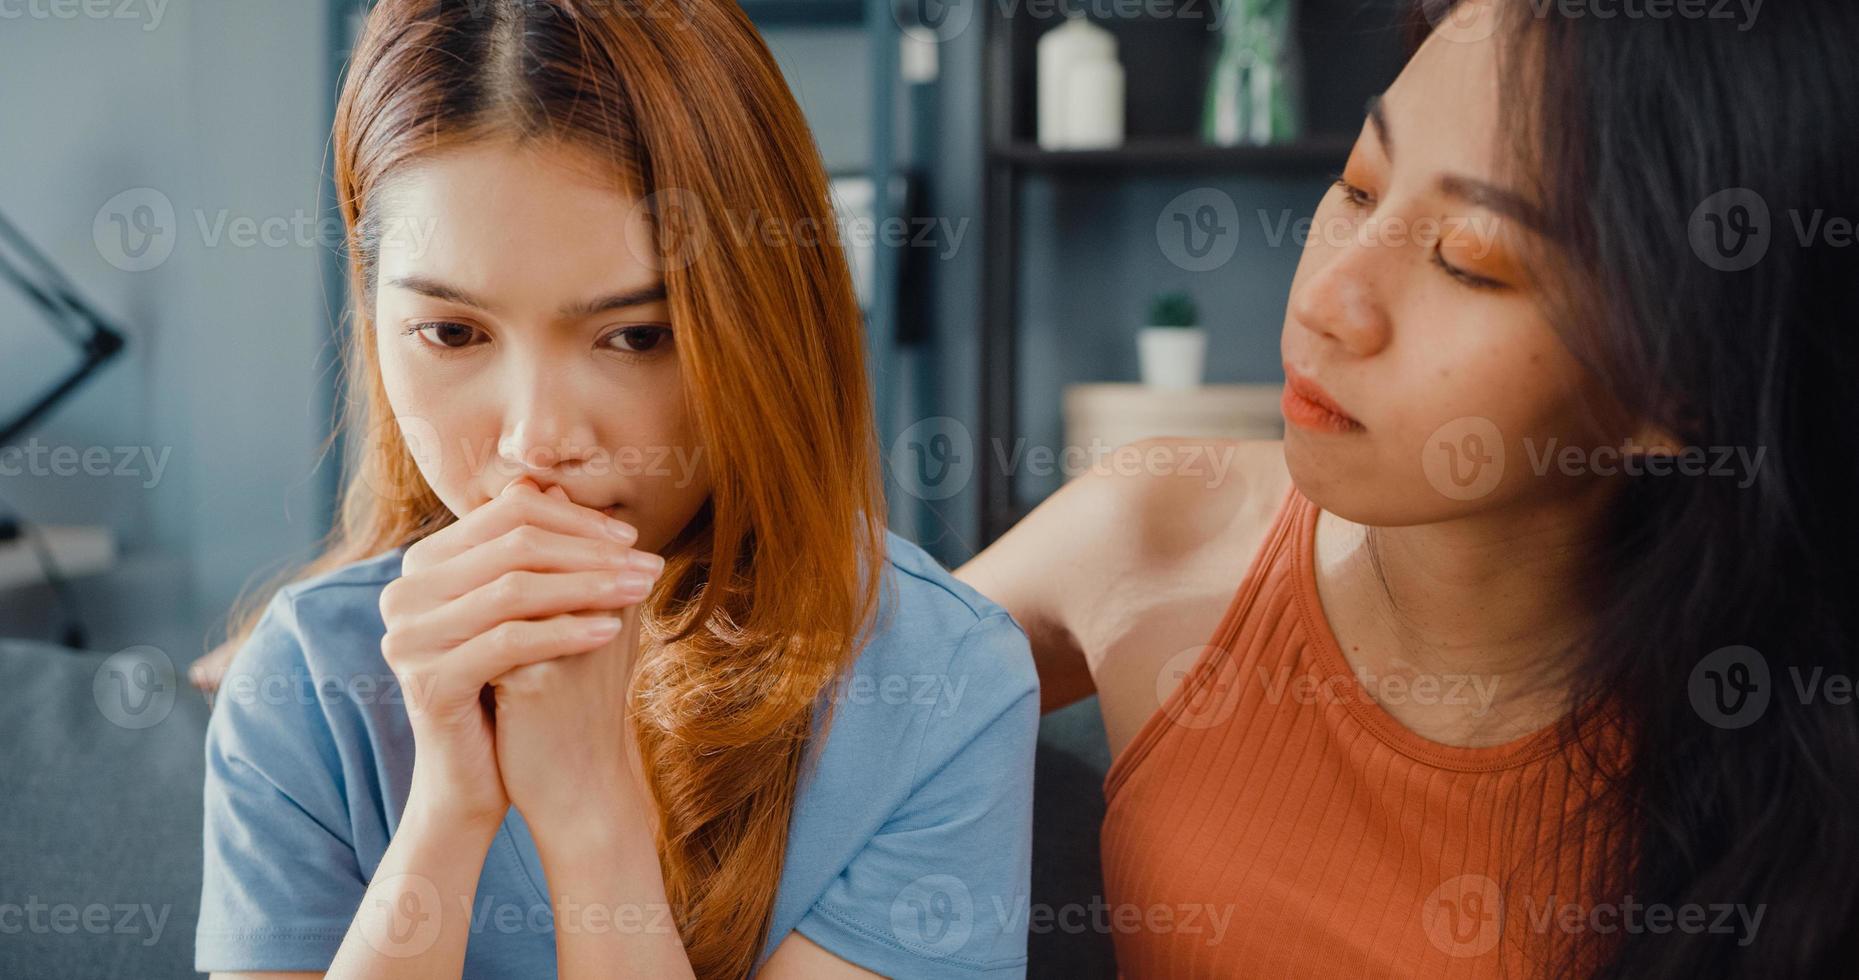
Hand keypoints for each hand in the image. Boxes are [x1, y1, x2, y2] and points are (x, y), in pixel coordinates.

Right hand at [377, 477, 663, 830]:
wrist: (475, 777)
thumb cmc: (508, 687)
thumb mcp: (524, 614)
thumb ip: (535, 556)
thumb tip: (566, 491)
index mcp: (423, 565)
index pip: (507, 513)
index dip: (576, 521)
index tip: (632, 537)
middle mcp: (403, 592)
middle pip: (513, 546)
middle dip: (591, 551)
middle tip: (647, 563)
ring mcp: (408, 636)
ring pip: (513, 590)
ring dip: (589, 586)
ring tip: (642, 591)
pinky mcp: (428, 680)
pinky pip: (509, 641)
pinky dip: (565, 631)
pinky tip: (611, 630)